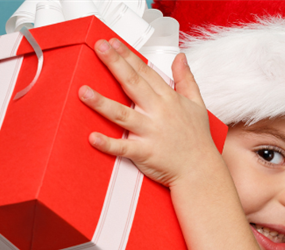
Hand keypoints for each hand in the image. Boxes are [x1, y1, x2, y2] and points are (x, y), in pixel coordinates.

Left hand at [79, 38, 223, 187]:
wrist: (201, 171)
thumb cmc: (198, 139)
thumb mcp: (197, 104)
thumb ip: (186, 79)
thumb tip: (181, 58)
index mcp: (168, 99)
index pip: (146, 72)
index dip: (128, 56)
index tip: (113, 42)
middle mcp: (158, 113)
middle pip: (132, 83)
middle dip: (115, 64)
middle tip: (99, 47)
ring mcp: (150, 132)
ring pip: (122, 114)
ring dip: (102, 103)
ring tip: (84, 91)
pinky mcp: (145, 152)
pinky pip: (123, 147)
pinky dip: (108, 144)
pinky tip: (93, 137)